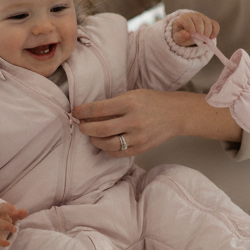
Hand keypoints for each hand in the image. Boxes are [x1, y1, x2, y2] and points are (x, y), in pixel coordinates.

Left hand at [72, 88, 187, 156]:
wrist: (174, 114)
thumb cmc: (151, 101)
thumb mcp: (132, 95)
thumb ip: (113, 104)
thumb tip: (89, 113)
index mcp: (129, 103)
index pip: (98, 109)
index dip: (83, 111)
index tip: (75, 111)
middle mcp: (133, 121)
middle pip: (100, 129)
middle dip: (85, 128)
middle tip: (81, 125)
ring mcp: (137, 137)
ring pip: (107, 144)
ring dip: (94, 140)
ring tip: (91, 135)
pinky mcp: (141, 149)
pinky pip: (118, 153)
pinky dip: (107, 149)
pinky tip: (104, 143)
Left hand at [172, 11, 219, 46]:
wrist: (187, 34)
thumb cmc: (181, 35)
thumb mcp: (178, 38)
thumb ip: (180, 36)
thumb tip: (187, 34)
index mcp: (183, 17)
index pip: (187, 20)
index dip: (190, 28)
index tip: (192, 36)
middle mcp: (193, 15)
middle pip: (199, 20)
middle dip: (199, 32)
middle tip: (199, 40)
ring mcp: (202, 17)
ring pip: (208, 22)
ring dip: (207, 33)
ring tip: (203, 41)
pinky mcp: (210, 21)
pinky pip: (215, 25)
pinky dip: (214, 32)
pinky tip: (210, 38)